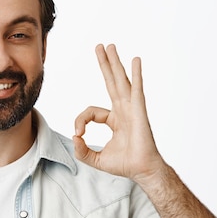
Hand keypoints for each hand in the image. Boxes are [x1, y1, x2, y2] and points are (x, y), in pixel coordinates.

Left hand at [73, 44, 164, 182]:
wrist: (142, 170)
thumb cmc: (125, 164)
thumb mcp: (95, 159)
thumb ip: (82, 150)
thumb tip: (74, 138)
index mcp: (114, 120)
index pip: (92, 111)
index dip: (81, 120)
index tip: (78, 133)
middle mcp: (123, 110)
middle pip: (111, 82)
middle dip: (105, 64)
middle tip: (101, 47)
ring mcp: (132, 109)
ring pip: (121, 81)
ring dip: (116, 63)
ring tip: (110, 46)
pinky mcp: (139, 111)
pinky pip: (137, 89)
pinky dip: (136, 74)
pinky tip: (136, 61)